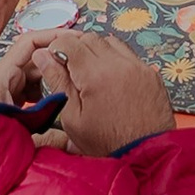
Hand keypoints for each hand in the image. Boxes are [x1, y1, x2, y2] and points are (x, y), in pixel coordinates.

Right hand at [0, 22, 175, 155]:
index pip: (69, 42)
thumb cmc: (107, 144)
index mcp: (95, 74)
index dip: (56, 48)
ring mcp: (138, 66)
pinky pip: (128, 54)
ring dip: (96, 51)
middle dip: (76, 48)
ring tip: (90, 75)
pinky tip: (110, 78)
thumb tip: (43, 57)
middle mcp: (119, 64)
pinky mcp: (151, 73)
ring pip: (110, 42)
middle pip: (90, 38)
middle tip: (70, 69)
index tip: (53, 60)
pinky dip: (115, 59)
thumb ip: (58, 82)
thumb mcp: (73, 118)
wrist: (146, 156)